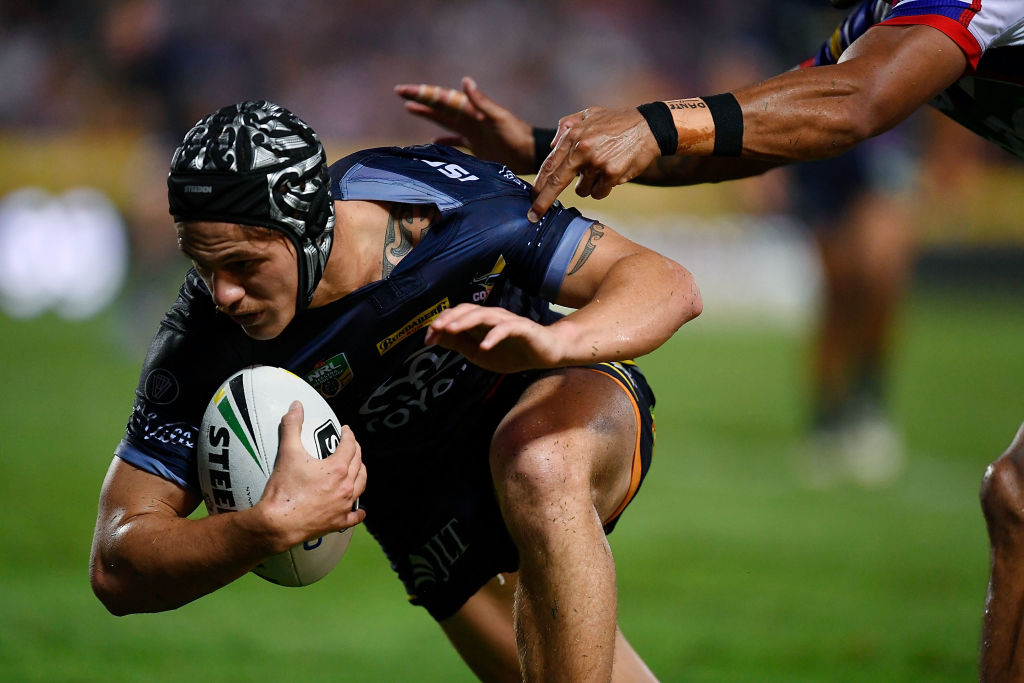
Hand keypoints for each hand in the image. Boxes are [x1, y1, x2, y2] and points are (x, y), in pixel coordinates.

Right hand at [256, 401, 366, 551]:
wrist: (278, 523)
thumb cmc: (284, 490)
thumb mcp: (288, 452)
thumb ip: (293, 426)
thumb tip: (296, 406)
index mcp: (337, 469)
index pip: (350, 446)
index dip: (349, 435)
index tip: (346, 431)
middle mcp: (345, 487)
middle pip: (358, 464)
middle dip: (356, 452)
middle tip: (350, 446)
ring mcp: (343, 506)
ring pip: (361, 486)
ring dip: (360, 474)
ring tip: (357, 469)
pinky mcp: (338, 522)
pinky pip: (354, 516)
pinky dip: (358, 511)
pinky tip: (359, 509)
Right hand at [395, 77, 536, 173]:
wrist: (529, 153)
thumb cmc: (516, 135)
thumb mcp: (498, 117)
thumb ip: (481, 101)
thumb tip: (465, 80)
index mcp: (471, 110)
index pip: (442, 99)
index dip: (423, 94)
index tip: (404, 90)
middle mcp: (468, 119)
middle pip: (439, 108)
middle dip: (420, 100)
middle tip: (400, 93)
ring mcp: (471, 132)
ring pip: (444, 122)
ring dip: (428, 115)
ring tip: (410, 108)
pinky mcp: (476, 147)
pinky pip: (455, 142)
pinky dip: (444, 141)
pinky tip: (433, 141)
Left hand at [425, 303, 565, 373]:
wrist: (546, 354)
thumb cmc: (513, 352)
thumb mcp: (480, 354)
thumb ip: (460, 345)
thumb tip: (437, 338)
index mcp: (480, 323)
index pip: (457, 316)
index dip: (441, 324)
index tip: (427, 339)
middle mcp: (492, 317)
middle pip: (468, 310)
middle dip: (449, 318)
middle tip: (434, 329)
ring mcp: (507, 321)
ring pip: (484, 314)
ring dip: (465, 321)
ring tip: (451, 330)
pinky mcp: (523, 328)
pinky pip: (506, 329)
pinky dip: (494, 336)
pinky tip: (484, 347)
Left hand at [528, 106, 660, 221]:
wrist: (649, 127)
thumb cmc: (617, 122)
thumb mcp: (589, 114)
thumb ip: (567, 126)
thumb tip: (551, 146)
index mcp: (573, 136)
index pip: (549, 164)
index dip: (538, 184)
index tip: (529, 199)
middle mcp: (582, 149)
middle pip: (556, 183)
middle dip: (543, 202)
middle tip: (533, 216)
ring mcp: (597, 162)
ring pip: (582, 190)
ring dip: (589, 186)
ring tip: (601, 169)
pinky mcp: (612, 173)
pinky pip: (599, 193)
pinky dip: (603, 188)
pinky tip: (613, 174)